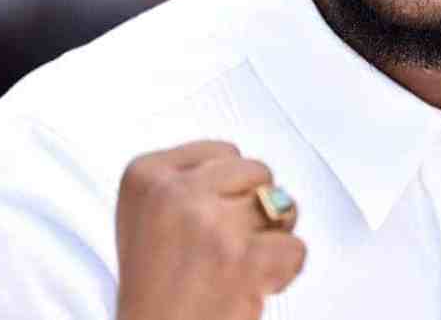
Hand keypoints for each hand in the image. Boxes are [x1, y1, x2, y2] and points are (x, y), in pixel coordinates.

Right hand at [115, 141, 305, 319]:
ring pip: (281, 206)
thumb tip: (243, 167)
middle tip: (230, 245)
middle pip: (256, 171)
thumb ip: (185, 180)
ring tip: (240, 265)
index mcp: (145, 174)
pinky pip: (295, 247)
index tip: (208, 223)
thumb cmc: (154, 288)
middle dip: (256, 206)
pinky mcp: (241, 258)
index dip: (228, 190)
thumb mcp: (145, 213)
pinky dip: (285, 271)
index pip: (223, 152)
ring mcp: (209, 222)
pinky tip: (254, 285)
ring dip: (272, 237)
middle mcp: (174, 191)